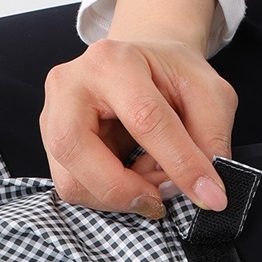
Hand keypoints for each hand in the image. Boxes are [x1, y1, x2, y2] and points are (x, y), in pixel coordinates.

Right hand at [40, 0, 236, 217]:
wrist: (138, 66)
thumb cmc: (169, 76)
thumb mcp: (207, 92)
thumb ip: (211, 135)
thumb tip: (207, 189)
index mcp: (112, 61)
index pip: (145, 119)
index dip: (181, 163)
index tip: (210, 196)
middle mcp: (69, 86)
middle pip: (78, 150)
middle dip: (125, 190)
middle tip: (161, 199)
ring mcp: (51, 117)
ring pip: (71, 182)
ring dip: (118, 196)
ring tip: (151, 180)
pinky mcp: (50, 146)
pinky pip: (74, 189)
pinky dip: (109, 196)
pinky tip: (133, 178)